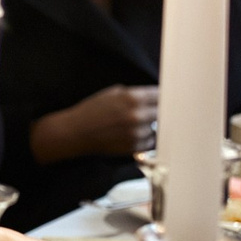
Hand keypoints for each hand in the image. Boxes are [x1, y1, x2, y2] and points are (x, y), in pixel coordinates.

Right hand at [29, 85, 157, 163]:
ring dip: (151, 125)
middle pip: (162, 111)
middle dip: (157, 110)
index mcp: (132, 98)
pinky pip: (150, 141)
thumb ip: (135, 94)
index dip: (162, 95)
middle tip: (151, 110)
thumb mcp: (112, 94)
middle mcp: (137, 115)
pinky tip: (132, 133)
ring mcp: (137, 132)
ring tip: (136, 123)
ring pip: (157, 127)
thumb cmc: (92, 110)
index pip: (160, 94)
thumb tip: (154, 96)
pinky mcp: (135, 146)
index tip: (163, 97)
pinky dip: (145, 137)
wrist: (77, 132)